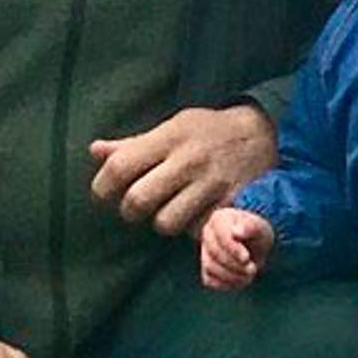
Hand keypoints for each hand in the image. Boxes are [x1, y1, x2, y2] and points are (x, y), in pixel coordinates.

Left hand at [87, 104, 276, 237]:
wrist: (262, 135)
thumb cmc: (207, 132)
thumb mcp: (172, 127)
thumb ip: (133, 144)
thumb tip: (95, 151)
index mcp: (170, 137)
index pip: (121, 166)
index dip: (103, 186)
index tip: (104, 193)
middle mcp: (189, 160)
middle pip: (138, 201)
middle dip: (129, 210)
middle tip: (135, 206)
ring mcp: (211, 185)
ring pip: (165, 223)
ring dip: (162, 221)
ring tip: (169, 209)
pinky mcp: (229, 205)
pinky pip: (195, 231)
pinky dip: (190, 228)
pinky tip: (195, 213)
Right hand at [198, 206, 273, 291]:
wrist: (255, 246)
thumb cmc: (257, 234)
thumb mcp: (260, 228)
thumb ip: (251, 228)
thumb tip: (236, 232)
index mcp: (219, 219)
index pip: (221, 236)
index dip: (233, 249)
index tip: (247, 258)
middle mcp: (208, 234)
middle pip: (215, 253)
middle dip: (235, 265)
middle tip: (253, 269)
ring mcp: (205, 251)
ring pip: (210, 267)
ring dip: (232, 276)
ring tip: (249, 275)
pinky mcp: (206, 268)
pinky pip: (209, 280)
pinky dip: (225, 284)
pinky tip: (240, 280)